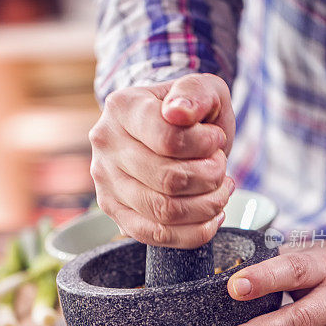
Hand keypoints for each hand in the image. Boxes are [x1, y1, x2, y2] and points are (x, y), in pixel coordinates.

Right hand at [89, 73, 235, 247]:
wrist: (168, 131)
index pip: (169, 139)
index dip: (205, 145)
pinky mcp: (115, 213)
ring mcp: (106, 182)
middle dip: (210, 176)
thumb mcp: (202, 89)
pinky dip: (194, 232)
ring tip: (220, 189)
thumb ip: (195, 93)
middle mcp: (106, 145)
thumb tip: (178, 112)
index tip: (215, 139)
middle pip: (168, 179)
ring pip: (165, 211)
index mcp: (122, 107)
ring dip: (207, 205)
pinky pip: (157, 235)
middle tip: (220, 166)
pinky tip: (212, 215)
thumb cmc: (188, 112)